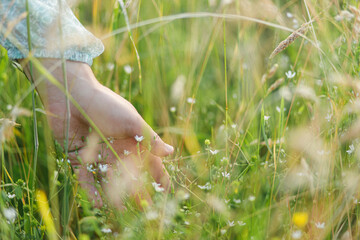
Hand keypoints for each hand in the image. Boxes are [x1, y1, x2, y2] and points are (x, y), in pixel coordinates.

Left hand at [21, 59, 172, 207]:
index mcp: (132, 140)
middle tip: (145, 207)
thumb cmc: (105, 104)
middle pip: (130, 174)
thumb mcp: (131, 120)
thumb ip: (149, 138)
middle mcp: (117, 149)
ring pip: (109, 179)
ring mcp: (99, 155)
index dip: (159, 174)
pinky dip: (92, 190)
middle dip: (139, 190)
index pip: (150, 160)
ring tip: (121, 210)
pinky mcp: (79, 158)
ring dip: (115, 195)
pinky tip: (98, 202)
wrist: (71, 94)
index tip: (166, 189)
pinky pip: (86, 177)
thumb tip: (171, 152)